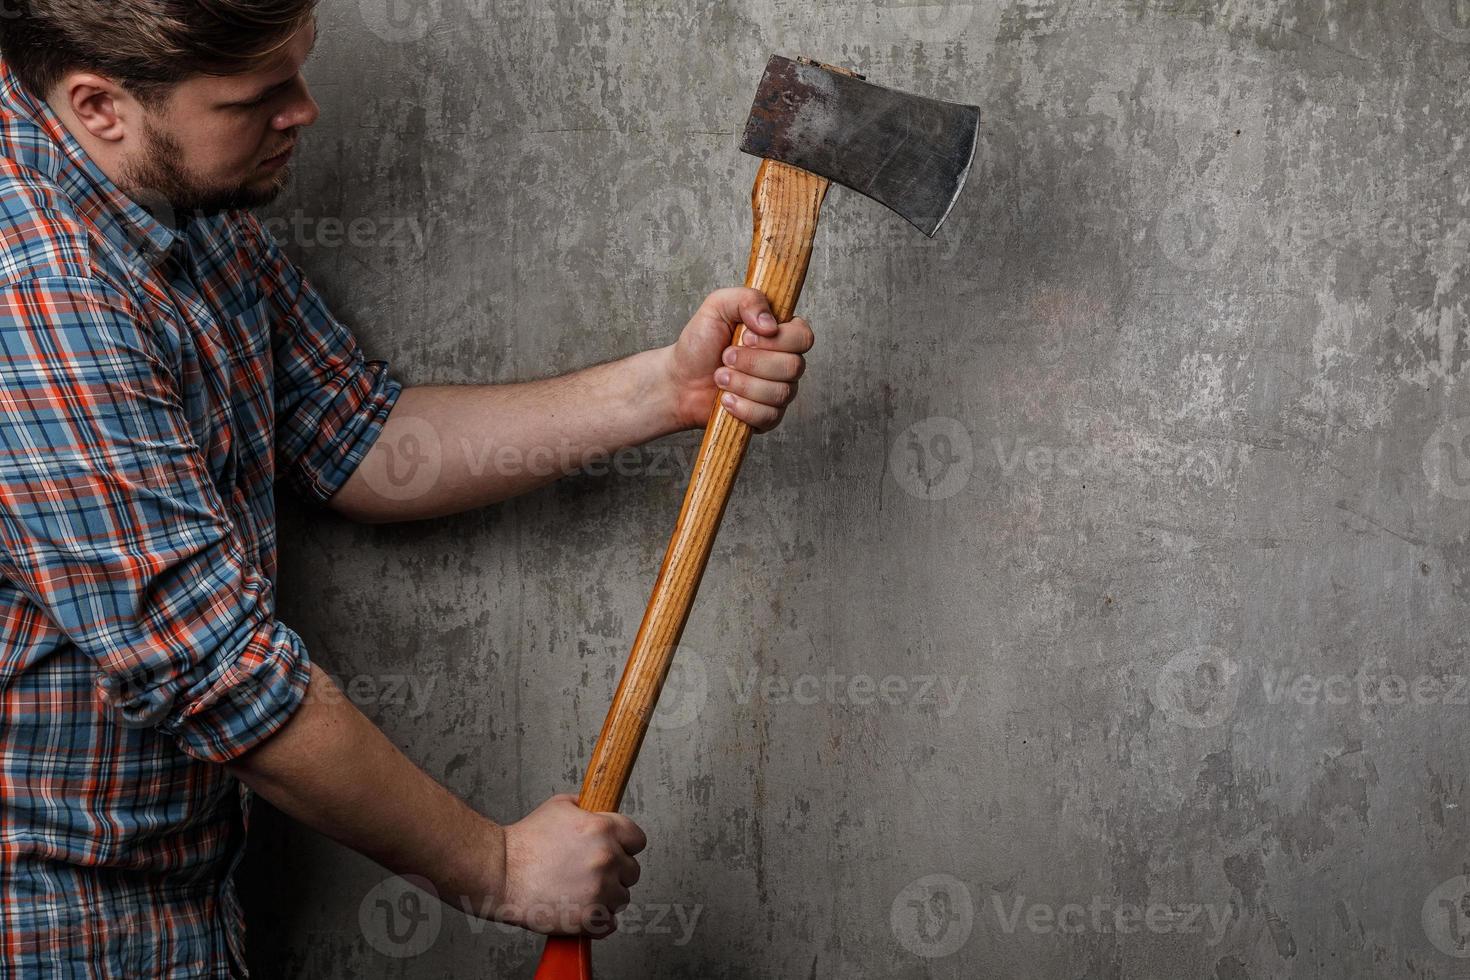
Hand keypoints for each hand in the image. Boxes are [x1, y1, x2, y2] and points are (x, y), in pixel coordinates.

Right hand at [497, 794, 646, 935]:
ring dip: (606, 896)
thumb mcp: (559, 806)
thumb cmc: (525, 842)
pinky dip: (600, 921)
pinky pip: (611, 923)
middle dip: (616, 872)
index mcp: (603, 829)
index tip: (616, 850)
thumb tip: (600, 809)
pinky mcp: (589, 917)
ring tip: (580, 890)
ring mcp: (599, 889)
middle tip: (590, 872)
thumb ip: (587, 807)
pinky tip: (582, 909)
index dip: (626, 845)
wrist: (501, 873)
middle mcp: (606, 858)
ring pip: (622, 898)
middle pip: (632, 871)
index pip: (638, 840)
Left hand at [665, 287, 813, 432]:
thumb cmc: (700, 343)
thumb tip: (770, 323)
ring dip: (743, 384)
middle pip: (793, 367)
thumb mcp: (718, 307)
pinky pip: (769, 416)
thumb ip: (747, 299)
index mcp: (780, 333)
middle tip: (725, 357)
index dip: (777, 340)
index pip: (803, 337)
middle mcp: (785, 362)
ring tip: (721, 377)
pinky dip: (742, 407)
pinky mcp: (768, 417)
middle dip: (752, 362)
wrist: (680, 380)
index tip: (745, 337)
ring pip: (781, 393)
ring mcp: (779, 391)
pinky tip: (726, 400)